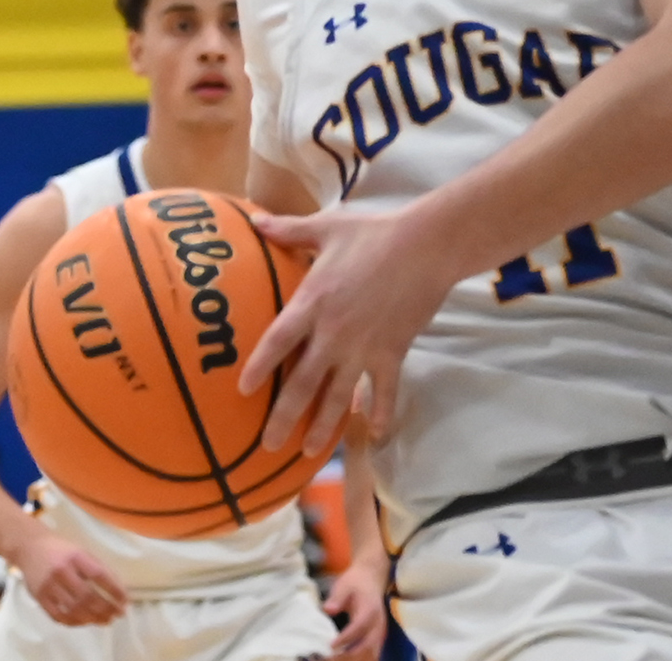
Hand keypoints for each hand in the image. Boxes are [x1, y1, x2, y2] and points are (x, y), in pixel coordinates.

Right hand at [9, 533, 126, 626]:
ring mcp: (49, 586)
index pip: (100, 576)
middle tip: (117, 615)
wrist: (30, 548)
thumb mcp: (83, 552)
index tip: (125, 601)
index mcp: (77, 557)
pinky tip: (84, 622)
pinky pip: (57, 615)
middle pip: (86, 596)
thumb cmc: (63, 551)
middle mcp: (62, 571)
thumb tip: (117, 589)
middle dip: (105, 609)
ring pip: (72, 609)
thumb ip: (98, 568)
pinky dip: (73, 622)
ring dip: (91, 618)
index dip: (114, 590)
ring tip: (104, 621)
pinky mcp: (39, 598)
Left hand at [242, 201, 454, 453]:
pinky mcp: (392, 351)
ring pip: (337, 395)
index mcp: (312, 303)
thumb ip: (289, 230)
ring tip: (309, 452)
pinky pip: (384, 389)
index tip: (243, 391)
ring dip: (322, 427)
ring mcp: (364, 347)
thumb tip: (254, 219)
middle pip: (301, 383)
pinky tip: (375, 433)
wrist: (428, 245)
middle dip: (283, 417)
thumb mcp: (328, 227)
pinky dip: (380, 412)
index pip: (276, 342)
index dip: (258, 368)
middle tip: (267, 445)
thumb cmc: (376, 233)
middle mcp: (333, 333)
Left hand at [322, 557, 391, 660]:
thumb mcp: (344, 585)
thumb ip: (337, 598)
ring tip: (334, 659)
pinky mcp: (377, 636)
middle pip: (367, 646)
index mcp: (370, 609)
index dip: (345, 638)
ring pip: (370, 653)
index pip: (359, 627)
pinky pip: (371, 653)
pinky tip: (342, 658)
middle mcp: (378, 623)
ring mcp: (379, 631)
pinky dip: (358, 658)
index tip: (330, 645)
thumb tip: (328, 609)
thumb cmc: (356, 582)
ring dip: (353, 659)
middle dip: (347, 655)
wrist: (372, 577)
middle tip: (329, 657)